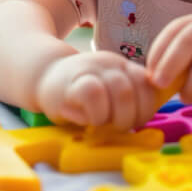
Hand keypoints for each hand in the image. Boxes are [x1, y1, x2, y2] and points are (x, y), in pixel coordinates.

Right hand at [35, 51, 159, 130]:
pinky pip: (94, 94)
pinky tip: (87, 120)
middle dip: (132, 116)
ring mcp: (92, 69)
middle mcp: (111, 64)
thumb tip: (145, 121)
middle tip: (116, 126)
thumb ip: (127, 99)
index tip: (134, 122)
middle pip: (139, 89)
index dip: (146, 108)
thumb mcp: (107, 91)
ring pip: (122, 91)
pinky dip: (96, 114)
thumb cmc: (78, 93)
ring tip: (103, 124)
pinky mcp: (72, 81)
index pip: (149, 85)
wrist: (42, 76)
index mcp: (123, 67)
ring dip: (117, 117)